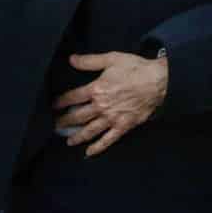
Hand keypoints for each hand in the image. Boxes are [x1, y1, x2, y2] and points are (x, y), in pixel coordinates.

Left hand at [53, 53, 167, 156]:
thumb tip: (71, 59)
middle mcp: (101, 106)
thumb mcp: (111, 59)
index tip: (54, 106)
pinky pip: (108, 139)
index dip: (61, 102)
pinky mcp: (123, 126)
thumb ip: (89, 61)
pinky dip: (98, 147)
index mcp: (96, 89)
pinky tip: (89, 152)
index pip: (73, 97)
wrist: (157, 82)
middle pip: (78, 116)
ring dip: (78, 137)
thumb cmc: (135, 68)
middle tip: (56, 126)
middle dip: (65, 121)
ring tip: (69, 141)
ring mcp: (112, 118)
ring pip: (90, 130)